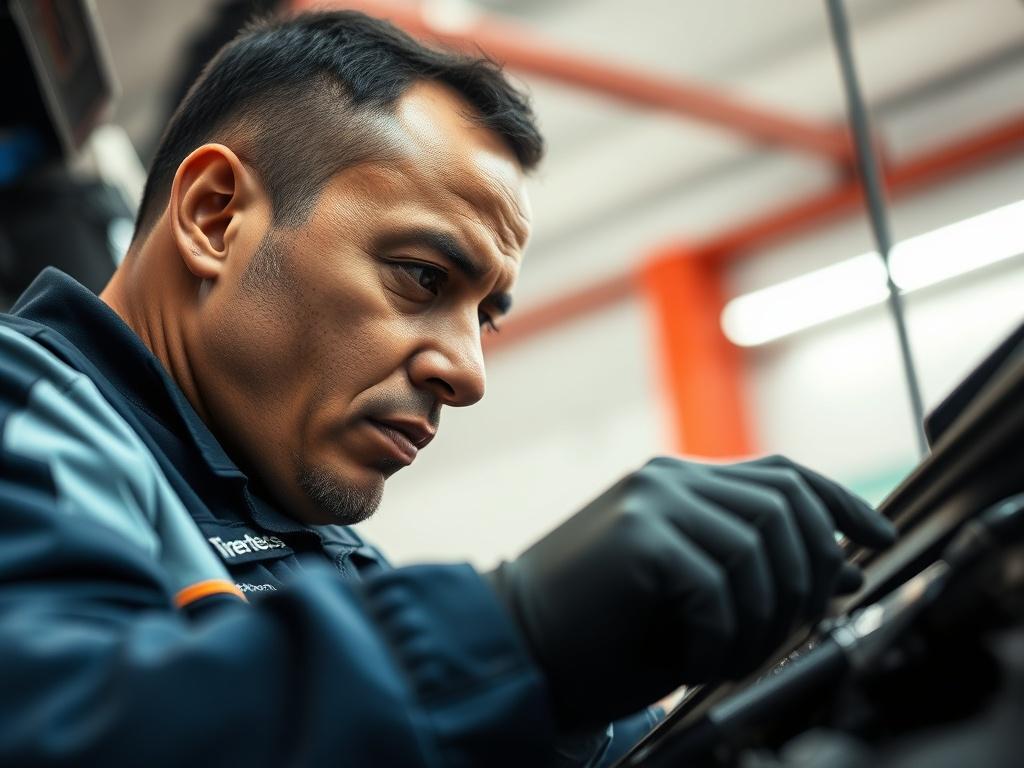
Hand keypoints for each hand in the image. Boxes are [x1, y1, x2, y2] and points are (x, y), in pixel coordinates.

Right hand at [487, 455, 895, 728]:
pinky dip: (720, 639)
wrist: (516, 643)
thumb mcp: (696, 592)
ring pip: (760, 549)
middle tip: (796, 629)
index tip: (878, 539)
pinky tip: (692, 659)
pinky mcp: (638, 536)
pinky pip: (717, 589)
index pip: (783, 473)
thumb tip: (845, 570)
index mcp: (682, 482)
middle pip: (786, 506)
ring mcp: (652, 500)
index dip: (840, 503)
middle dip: (810, 575)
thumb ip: (759, 567)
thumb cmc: (605, 628)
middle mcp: (669, 477)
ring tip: (729, 657)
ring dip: (762, 620)